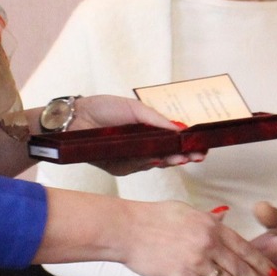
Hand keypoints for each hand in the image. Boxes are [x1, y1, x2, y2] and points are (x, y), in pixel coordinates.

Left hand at [70, 95, 203, 177]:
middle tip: (197, 156)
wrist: (74, 119)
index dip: (188, 144)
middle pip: (169, 154)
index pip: (174, 140)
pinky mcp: (120, 168)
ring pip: (156, 163)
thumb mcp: (134, 108)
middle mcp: (143, 146)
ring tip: (182, 157)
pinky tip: (158, 158)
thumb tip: (179, 128)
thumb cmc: (102, 108)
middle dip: (185, 156)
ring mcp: (133, 158)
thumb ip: (156, 119)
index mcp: (149, 130)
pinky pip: (137, 167)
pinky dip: (148, 163)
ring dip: (170, 161)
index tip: (202, 146)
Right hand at [117, 198, 276, 275]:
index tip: (276, 275)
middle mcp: (210, 244)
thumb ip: (208, 220)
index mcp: (213, 227)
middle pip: (243, 269)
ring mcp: (198, 262)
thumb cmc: (154, 218)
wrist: (127, 229)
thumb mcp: (188, 211)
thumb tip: (223, 219)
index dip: (263, 264)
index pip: (245, 248)